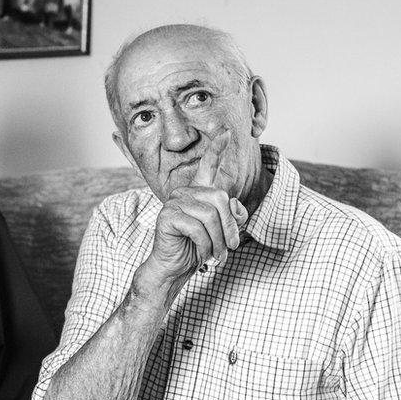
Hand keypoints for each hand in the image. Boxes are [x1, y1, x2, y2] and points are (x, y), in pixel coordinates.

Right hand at [142, 130, 248, 291]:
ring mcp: (174, 202)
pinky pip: (197, 228)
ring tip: (218, 255)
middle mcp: (185, 192)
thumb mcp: (223, 232)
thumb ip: (233, 216)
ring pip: (210, 215)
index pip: (208, 165)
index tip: (227, 131)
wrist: (174, 268)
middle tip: (231, 248)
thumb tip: (232, 205)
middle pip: (220, 198)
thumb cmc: (197, 249)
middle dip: (230, 227)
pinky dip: (205, 246)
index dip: (217, 148)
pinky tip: (202, 254)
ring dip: (219, 240)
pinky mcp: (167, 216)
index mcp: (198, 193)